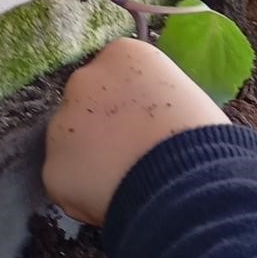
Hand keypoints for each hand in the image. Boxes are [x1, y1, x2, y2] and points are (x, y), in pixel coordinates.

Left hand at [44, 38, 228, 225]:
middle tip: (134, 155)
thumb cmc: (203, 139)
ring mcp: (62, 125)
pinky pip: (67, 183)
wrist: (189, 183)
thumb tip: (147, 119)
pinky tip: (115, 201)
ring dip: (91, 162)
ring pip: (72, 145)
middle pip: (87, 105)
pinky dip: (84, 195)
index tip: (147, 125)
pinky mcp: (54, 169)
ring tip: (128, 183)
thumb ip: (153, 98)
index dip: (131, 104)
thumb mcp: (185, 97)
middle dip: (103, 129)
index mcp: (123, 56)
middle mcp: (84, 80)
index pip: (116, 75)